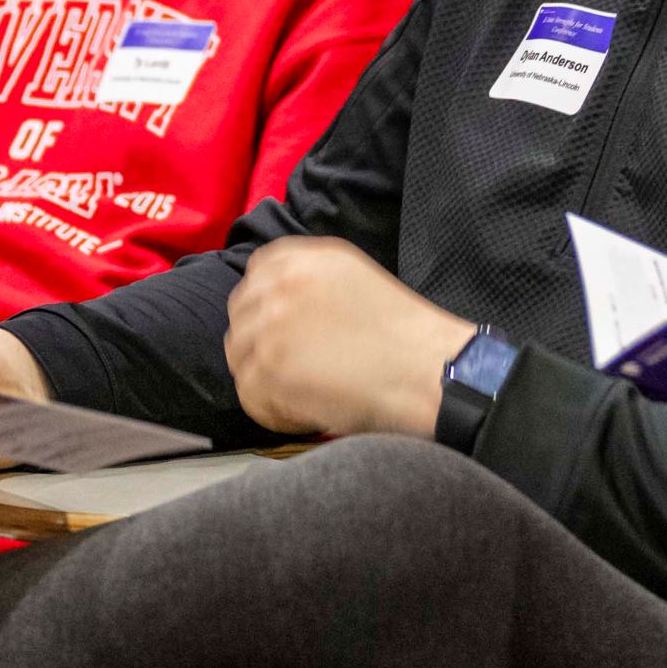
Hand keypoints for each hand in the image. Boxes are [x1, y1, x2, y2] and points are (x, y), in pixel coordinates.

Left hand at [223, 235, 471, 438]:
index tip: (288, 329)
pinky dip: (276, 410)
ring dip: (267, 377)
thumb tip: (269, 302)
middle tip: (299, 366)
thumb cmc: (402, 331)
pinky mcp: (265, 373)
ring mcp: (266, 329)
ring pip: (240, 357)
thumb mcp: (350, 276)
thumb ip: (305, 278)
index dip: (268, 306)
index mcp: (298, 257)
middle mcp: (277, 285)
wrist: (426, 370)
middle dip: (263, 342)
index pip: (255, 275)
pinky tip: (310, 409)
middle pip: (241, 316)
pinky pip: (250, 396)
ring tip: (309, 389)